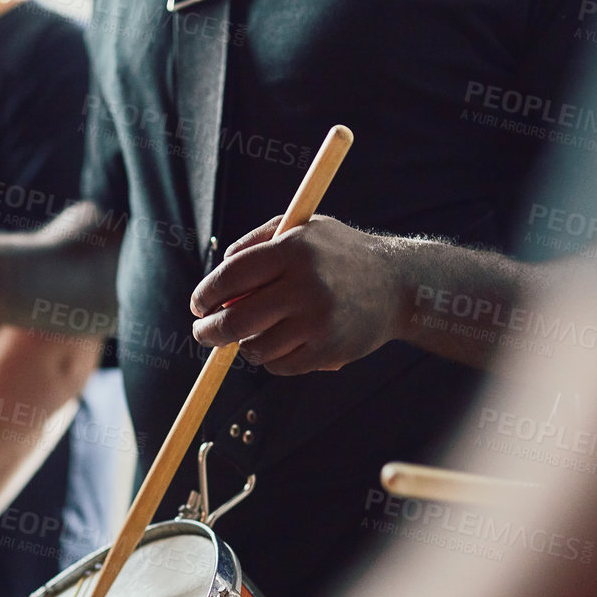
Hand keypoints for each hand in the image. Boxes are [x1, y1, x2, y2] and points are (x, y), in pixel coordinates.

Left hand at [190, 216, 400, 374]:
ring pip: (255, 347)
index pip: (231, 276)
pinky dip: (271, 359)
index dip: (206, 295)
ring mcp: (318, 321)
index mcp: (293, 250)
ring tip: (252, 335)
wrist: (397, 285)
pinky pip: (279, 365)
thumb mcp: (302, 230)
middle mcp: (306, 285)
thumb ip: (257, 243)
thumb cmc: (339, 255)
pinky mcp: (328, 350)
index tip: (198, 305)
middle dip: (210, 331)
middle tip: (203, 333)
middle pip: (236, 319)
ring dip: (245, 345)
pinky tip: (280, 344)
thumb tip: (219, 273)